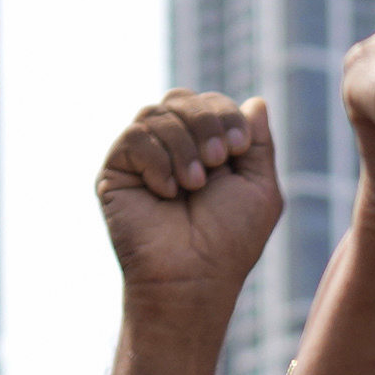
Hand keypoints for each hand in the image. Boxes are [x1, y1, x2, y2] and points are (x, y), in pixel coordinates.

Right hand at [95, 88, 281, 302]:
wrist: (193, 277)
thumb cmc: (230, 241)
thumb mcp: (260, 188)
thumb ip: (259, 143)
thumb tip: (256, 102)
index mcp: (204, 149)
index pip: (209, 102)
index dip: (225, 115)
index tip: (238, 148)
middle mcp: (171, 149)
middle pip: (181, 98)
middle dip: (205, 123)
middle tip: (217, 161)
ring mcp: (141, 158)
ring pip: (156, 113)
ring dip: (183, 146)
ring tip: (193, 185)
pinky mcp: (115, 172)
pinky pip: (133, 136)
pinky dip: (157, 160)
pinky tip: (167, 193)